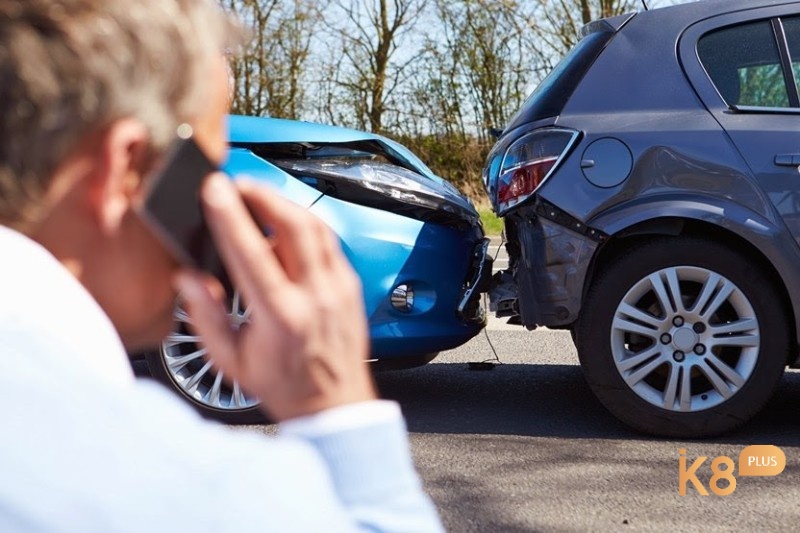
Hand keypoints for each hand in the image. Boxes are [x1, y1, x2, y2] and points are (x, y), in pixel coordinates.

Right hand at [174, 173, 376, 421]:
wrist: (334, 406)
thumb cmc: (284, 386)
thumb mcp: (231, 361)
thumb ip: (205, 317)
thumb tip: (187, 278)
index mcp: (281, 317)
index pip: (252, 252)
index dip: (230, 215)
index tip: (214, 189)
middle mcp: (315, 296)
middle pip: (293, 224)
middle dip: (262, 194)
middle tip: (237, 184)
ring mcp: (339, 288)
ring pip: (316, 226)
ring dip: (284, 203)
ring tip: (258, 197)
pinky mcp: (351, 285)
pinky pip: (329, 241)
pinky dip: (305, 224)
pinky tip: (285, 225)